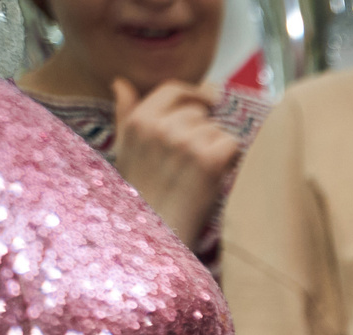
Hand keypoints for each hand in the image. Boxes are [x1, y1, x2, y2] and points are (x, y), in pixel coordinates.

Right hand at [110, 79, 239, 249]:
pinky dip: (230, 158)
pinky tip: (214, 175)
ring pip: (217, 128)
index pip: (173, 89)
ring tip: (198, 172)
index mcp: (139, 120)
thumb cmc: (140, 194)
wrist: (154, 233)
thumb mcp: (125, 149)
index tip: (207, 101)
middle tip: (194, 159)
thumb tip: (121, 82)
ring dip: (215, 146)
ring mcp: (186, 142)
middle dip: (203, 130)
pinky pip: (232, 143)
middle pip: (199, 112)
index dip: (193, 94)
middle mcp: (161, 126)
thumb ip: (125, 113)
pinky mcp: (210, 159)